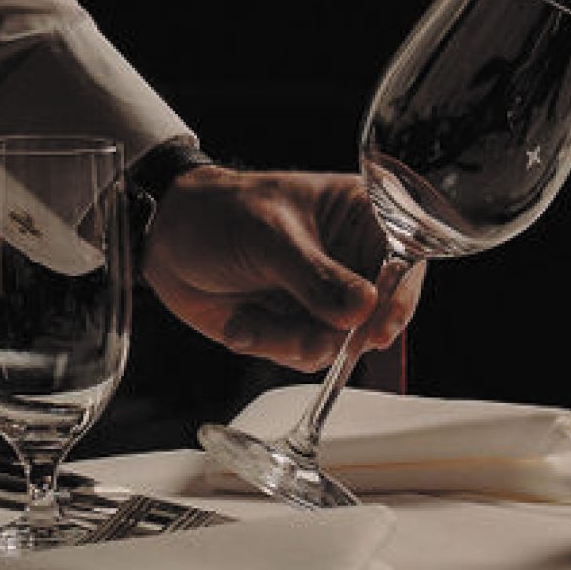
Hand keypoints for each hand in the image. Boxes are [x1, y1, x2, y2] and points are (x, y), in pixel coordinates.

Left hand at [141, 166, 422, 370]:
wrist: (165, 242)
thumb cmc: (219, 214)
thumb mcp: (270, 238)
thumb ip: (316, 277)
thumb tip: (362, 310)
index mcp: (360, 216)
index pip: (404, 260)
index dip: (398, 297)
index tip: (377, 328)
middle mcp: (351, 260)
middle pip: (377, 313)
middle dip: (335, 334)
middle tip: (301, 336)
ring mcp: (326, 297)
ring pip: (339, 343)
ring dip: (291, 342)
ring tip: (252, 323)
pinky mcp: (299, 326)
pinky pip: (304, 355)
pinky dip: (269, 346)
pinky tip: (242, 324)